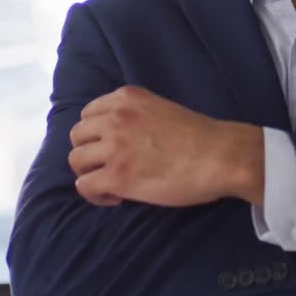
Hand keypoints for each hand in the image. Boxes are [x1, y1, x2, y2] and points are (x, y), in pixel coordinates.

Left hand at [67, 86, 262, 207]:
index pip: (87, 114)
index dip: (96, 134)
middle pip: (77, 136)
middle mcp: (115, 117)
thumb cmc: (199, 136)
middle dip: (89, 153)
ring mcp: (114, 147)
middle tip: (110, 167)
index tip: (112, 147)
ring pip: (76, 160)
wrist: (219, 155)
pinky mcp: (118, 176)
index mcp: (126, 98)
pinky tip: (117, 197)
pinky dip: (96, 195)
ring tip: (113, 183)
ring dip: (90, 173)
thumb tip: (118, 139)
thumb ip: (134, 116)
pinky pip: (85, 186)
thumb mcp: (159, 109)